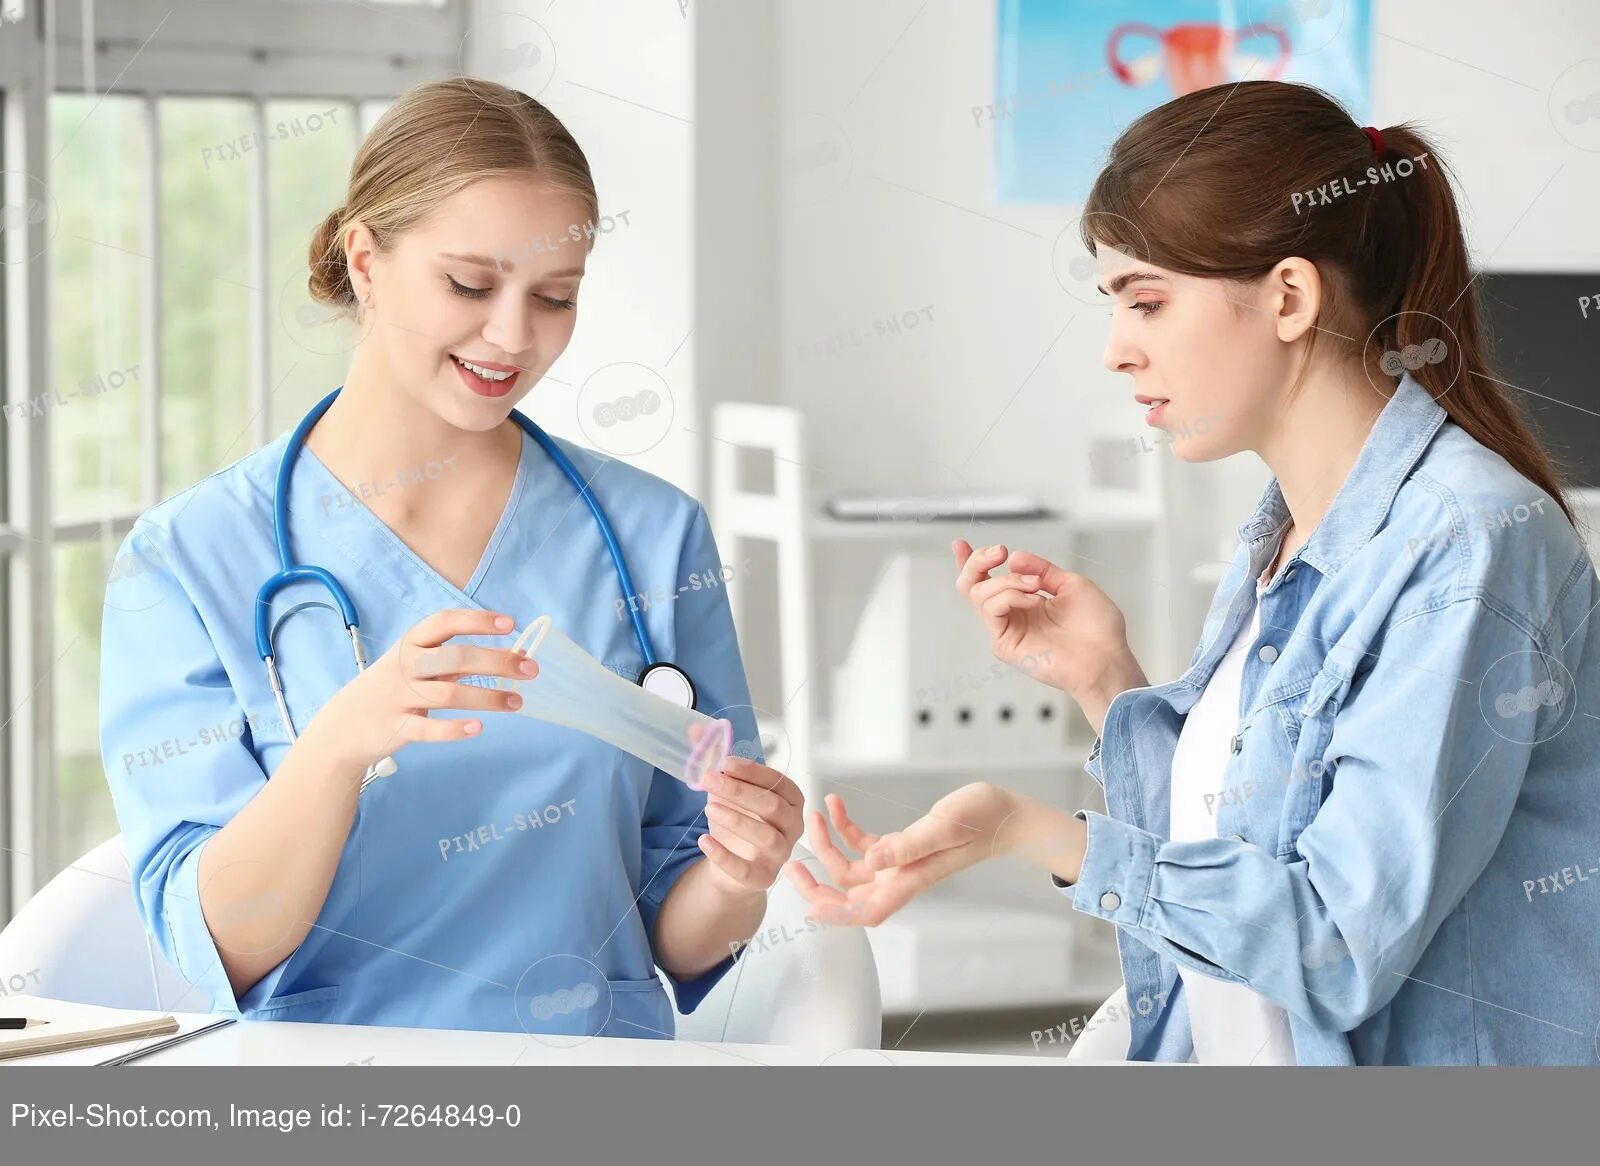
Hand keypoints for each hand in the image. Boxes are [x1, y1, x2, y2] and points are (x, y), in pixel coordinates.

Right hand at [302, 609, 536, 777]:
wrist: (341, 729)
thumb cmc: (390, 690)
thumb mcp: (414, 665)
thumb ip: (452, 660)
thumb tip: (507, 655)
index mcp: (411, 645)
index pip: (445, 623)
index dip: (477, 620)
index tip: (510, 623)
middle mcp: (405, 667)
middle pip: (456, 658)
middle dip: (497, 662)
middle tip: (530, 670)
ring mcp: (399, 698)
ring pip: (449, 695)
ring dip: (488, 698)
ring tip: (518, 702)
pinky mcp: (396, 729)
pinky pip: (428, 729)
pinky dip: (454, 729)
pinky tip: (479, 728)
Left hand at [696, 756, 803, 898]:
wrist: (732, 868)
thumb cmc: (737, 823)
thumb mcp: (726, 791)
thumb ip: (715, 761)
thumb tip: (696, 730)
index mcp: (791, 800)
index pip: (778, 783)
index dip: (753, 771)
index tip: (726, 762)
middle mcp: (793, 826)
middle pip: (773, 807)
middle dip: (740, 791)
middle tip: (710, 779)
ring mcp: (780, 855)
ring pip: (766, 837)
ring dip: (737, 820)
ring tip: (708, 808)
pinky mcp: (762, 878)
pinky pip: (746, 869)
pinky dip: (724, 855)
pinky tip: (704, 841)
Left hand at [784, 783, 1018, 926]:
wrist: (1002, 813)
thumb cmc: (979, 821)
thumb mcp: (942, 828)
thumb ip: (906, 846)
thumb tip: (871, 860)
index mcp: (909, 881)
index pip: (865, 911)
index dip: (836, 915)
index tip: (808, 908)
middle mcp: (899, 878)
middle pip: (848, 894)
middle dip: (817, 882)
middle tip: (792, 863)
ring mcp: (898, 864)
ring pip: (850, 867)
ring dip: (828, 844)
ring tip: (816, 814)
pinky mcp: (900, 846)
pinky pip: (863, 844)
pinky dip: (846, 827)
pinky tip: (836, 804)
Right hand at [953, 538, 1139, 700]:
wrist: (1106, 657)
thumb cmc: (1097, 628)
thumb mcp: (1071, 584)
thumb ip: (1041, 569)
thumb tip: (1014, 558)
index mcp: (1025, 601)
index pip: (988, 580)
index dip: (971, 562)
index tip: (961, 544)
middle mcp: (1012, 615)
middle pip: (971, 586)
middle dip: (977, 562)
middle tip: (999, 552)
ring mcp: (1006, 630)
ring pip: (979, 594)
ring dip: (1007, 580)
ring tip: (1035, 585)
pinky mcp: (1004, 644)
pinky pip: (992, 609)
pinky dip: (1010, 596)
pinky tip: (1033, 599)